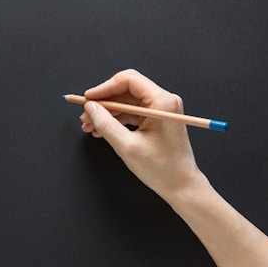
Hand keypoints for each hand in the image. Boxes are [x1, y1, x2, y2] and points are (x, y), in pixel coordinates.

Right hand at [79, 69, 206, 200]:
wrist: (181, 186)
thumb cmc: (162, 169)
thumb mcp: (127, 147)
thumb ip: (106, 124)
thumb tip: (90, 108)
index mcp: (162, 102)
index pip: (128, 80)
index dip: (104, 87)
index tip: (88, 98)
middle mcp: (164, 101)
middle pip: (126, 90)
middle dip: (103, 102)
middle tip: (86, 114)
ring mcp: (161, 110)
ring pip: (126, 102)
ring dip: (107, 112)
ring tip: (90, 125)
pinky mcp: (156, 119)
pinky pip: (131, 112)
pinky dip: (116, 120)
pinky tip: (101, 130)